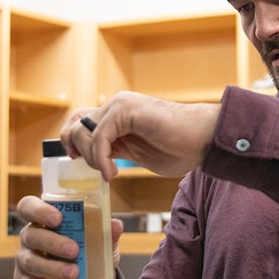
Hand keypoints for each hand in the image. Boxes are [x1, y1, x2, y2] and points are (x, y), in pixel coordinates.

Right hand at [12, 195, 122, 278]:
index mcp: (44, 218)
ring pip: (30, 261)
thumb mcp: (103, 242)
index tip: (57, 218)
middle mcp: (31, 236)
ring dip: (52, 267)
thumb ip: (108, 233)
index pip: (29, 206)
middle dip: (52, 242)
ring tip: (75, 273)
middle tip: (74, 250)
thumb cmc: (91, 253)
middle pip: (31, 234)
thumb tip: (115, 225)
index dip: (39, 210)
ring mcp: (26, 259)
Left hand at [64, 91, 220, 180]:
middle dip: (78, 151)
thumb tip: (95, 159)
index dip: (73, 142)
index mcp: (117, 114)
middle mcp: (116, 105)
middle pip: (76, 125)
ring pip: (84, 131)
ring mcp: (121, 105)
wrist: (204, 139)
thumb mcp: (136, 152)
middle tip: (98, 170)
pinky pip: (99, 136)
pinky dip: (101, 158)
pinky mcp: (127, 110)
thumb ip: (115, 150)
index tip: (80, 162)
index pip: (80, 121)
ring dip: (92, 158)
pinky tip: (113, 172)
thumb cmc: (178, 147)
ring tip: (111, 172)